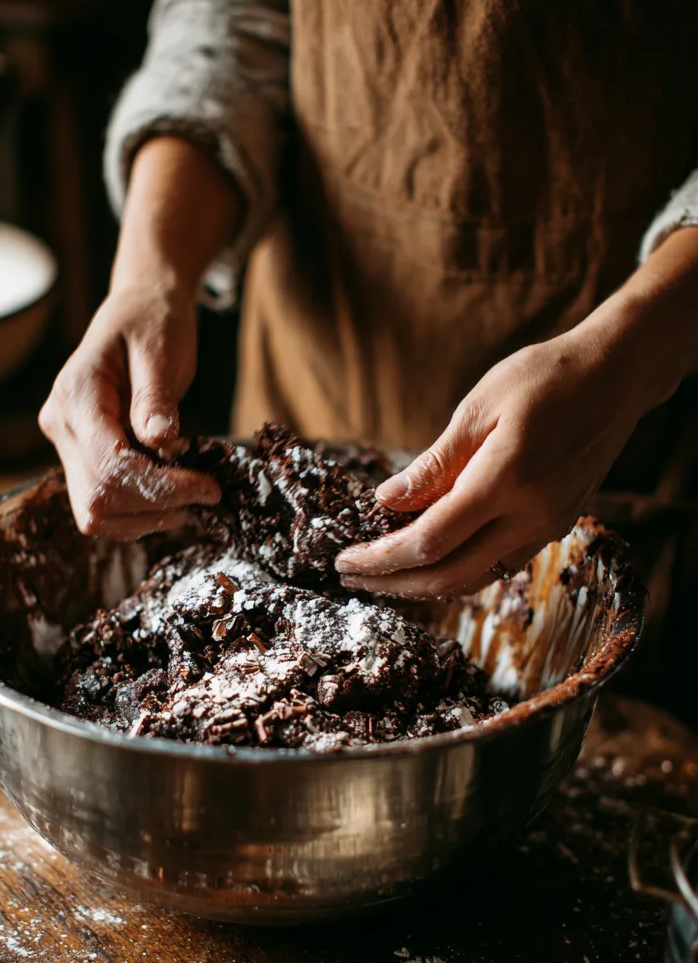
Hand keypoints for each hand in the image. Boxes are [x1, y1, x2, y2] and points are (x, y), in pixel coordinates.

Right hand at [39, 277, 219, 539]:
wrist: (139, 309)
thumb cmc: (154, 322)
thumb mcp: (161, 350)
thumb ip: (157, 397)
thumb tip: (160, 442)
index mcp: (76, 394)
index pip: (110, 464)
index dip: (161, 486)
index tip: (208, 487)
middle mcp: (61, 424)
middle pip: (98, 498)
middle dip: (156, 506)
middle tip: (207, 496)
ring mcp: (66, 445)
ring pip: (95, 513)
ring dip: (147, 518)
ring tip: (193, 501)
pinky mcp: (82, 458)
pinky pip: (103, 506)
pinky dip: (139, 514)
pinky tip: (174, 499)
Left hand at [335, 241, 695, 598]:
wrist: (616, 377)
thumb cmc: (544, 378)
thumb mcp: (477, 409)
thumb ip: (433, 465)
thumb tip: (385, 502)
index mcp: (504, 481)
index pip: (429, 541)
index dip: (382, 558)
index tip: (345, 559)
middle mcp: (530, 515)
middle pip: (448, 576)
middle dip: (393, 584)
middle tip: (352, 577)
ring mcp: (547, 526)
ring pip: (475, 578)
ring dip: (423, 585)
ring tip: (382, 577)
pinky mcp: (556, 526)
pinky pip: (498, 564)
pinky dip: (457, 570)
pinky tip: (428, 559)